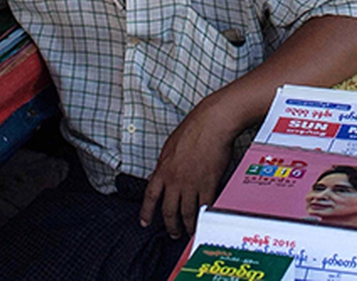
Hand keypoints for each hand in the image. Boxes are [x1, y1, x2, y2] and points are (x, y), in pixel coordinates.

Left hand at [141, 98, 237, 238]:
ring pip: (187, 213)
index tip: (145, 222)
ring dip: (187, 225)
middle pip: (169, 211)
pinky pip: (205, 206)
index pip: (150, 197)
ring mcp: (191, 184)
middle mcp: (175, 180)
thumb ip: (164, 164)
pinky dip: (204, 216)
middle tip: (173, 233)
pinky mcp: (208, 184)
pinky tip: (204, 219)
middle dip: (170, 225)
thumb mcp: (170, 146)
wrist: (212, 124)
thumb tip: (160, 174)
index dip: (146, 212)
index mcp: (163, 170)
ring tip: (190, 231)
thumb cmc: (193, 128)